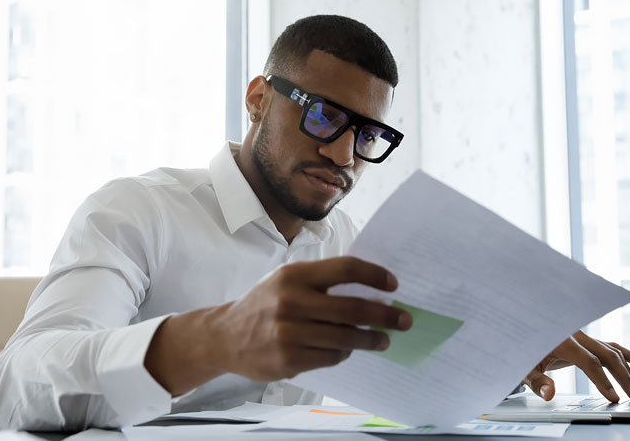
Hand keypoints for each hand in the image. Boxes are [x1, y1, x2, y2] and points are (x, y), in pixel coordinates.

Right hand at [210, 256, 411, 380]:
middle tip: (404, 319)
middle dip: (385, 315)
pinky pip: (331, 357)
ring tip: (384, 339)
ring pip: (346, 337)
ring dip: (371, 339)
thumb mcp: (286, 281)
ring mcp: (289, 333)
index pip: (345, 269)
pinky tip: (348, 350)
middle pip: (352, 308)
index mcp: (294, 276)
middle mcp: (291, 301)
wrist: (224, 336)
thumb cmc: (264, 305)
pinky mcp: (288, 359)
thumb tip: (370, 290)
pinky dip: (345, 354)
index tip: (393, 285)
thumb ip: (321, 282)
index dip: (374, 276)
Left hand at [524, 330, 629, 402]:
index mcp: (561, 339)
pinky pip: (608, 345)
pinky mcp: (585, 341)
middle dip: (624, 377)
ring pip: (611, 351)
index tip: (614, 397)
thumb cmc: (521, 350)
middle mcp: (575, 334)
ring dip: (627, 371)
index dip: (602, 380)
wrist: (521, 330)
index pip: (588, 361)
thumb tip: (549, 394)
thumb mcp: (524, 367)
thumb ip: (536, 381)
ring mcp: (582, 336)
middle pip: (606, 354)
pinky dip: (625, 353)